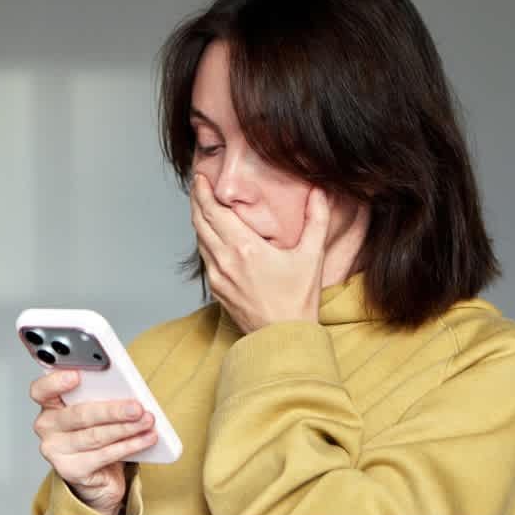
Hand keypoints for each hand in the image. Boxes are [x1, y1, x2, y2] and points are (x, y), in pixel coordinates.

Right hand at [30, 370, 155, 514]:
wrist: (97, 476)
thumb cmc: (95, 433)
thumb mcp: (94, 410)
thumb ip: (100, 396)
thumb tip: (127, 392)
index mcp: (49, 404)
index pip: (41, 390)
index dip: (56, 382)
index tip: (76, 375)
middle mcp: (47, 426)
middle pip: (79, 415)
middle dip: (112, 411)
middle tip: (136, 408)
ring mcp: (56, 450)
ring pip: (94, 436)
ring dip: (125, 428)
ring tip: (147, 421)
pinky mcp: (71, 470)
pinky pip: (104, 455)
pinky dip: (129, 446)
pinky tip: (145, 439)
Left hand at [190, 173, 329, 333]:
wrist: (282, 337)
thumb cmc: (298, 299)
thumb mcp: (311, 256)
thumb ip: (316, 220)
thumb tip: (318, 192)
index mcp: (245, 248)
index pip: (214, 211)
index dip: (203, 192)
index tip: (200, 177)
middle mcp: (225, 260)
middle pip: (200, 221)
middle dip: (196, 200)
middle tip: (198, 183)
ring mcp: (217, 275)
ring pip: (199, 239)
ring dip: (198, 219)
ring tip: (201, 203)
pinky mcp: (216, 288)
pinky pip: (205, 256)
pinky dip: (204, 239)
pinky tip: (211, 233)